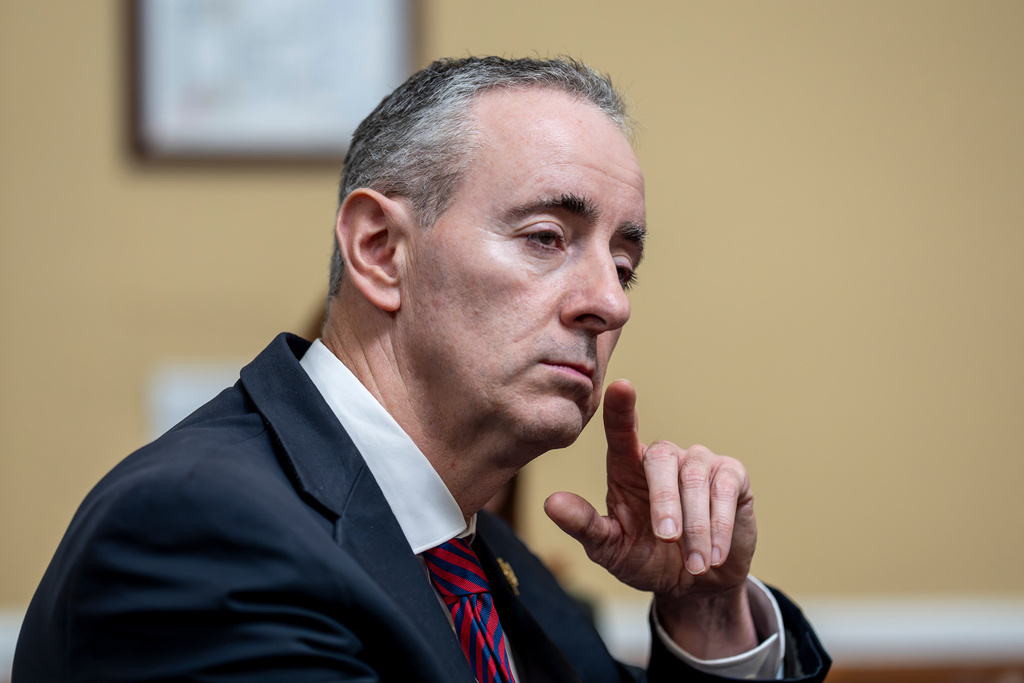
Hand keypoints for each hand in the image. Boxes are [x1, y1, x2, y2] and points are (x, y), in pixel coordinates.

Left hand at [544, 379, 757, 655]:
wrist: (696, 585)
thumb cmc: (646, 560)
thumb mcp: (610, 549)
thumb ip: (584, 526)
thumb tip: (550, 503)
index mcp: (626, 468)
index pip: (621, 431)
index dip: (621, 409)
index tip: (621, 386)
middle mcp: (663, 458)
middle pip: (661, 458)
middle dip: (664, 500)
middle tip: (667, 538)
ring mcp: (699, 463)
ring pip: (696, 477)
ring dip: (696, 525)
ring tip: (694, 563)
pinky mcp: (731, 475)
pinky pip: (726, 488)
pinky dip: (720, 524)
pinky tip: (714, 554)